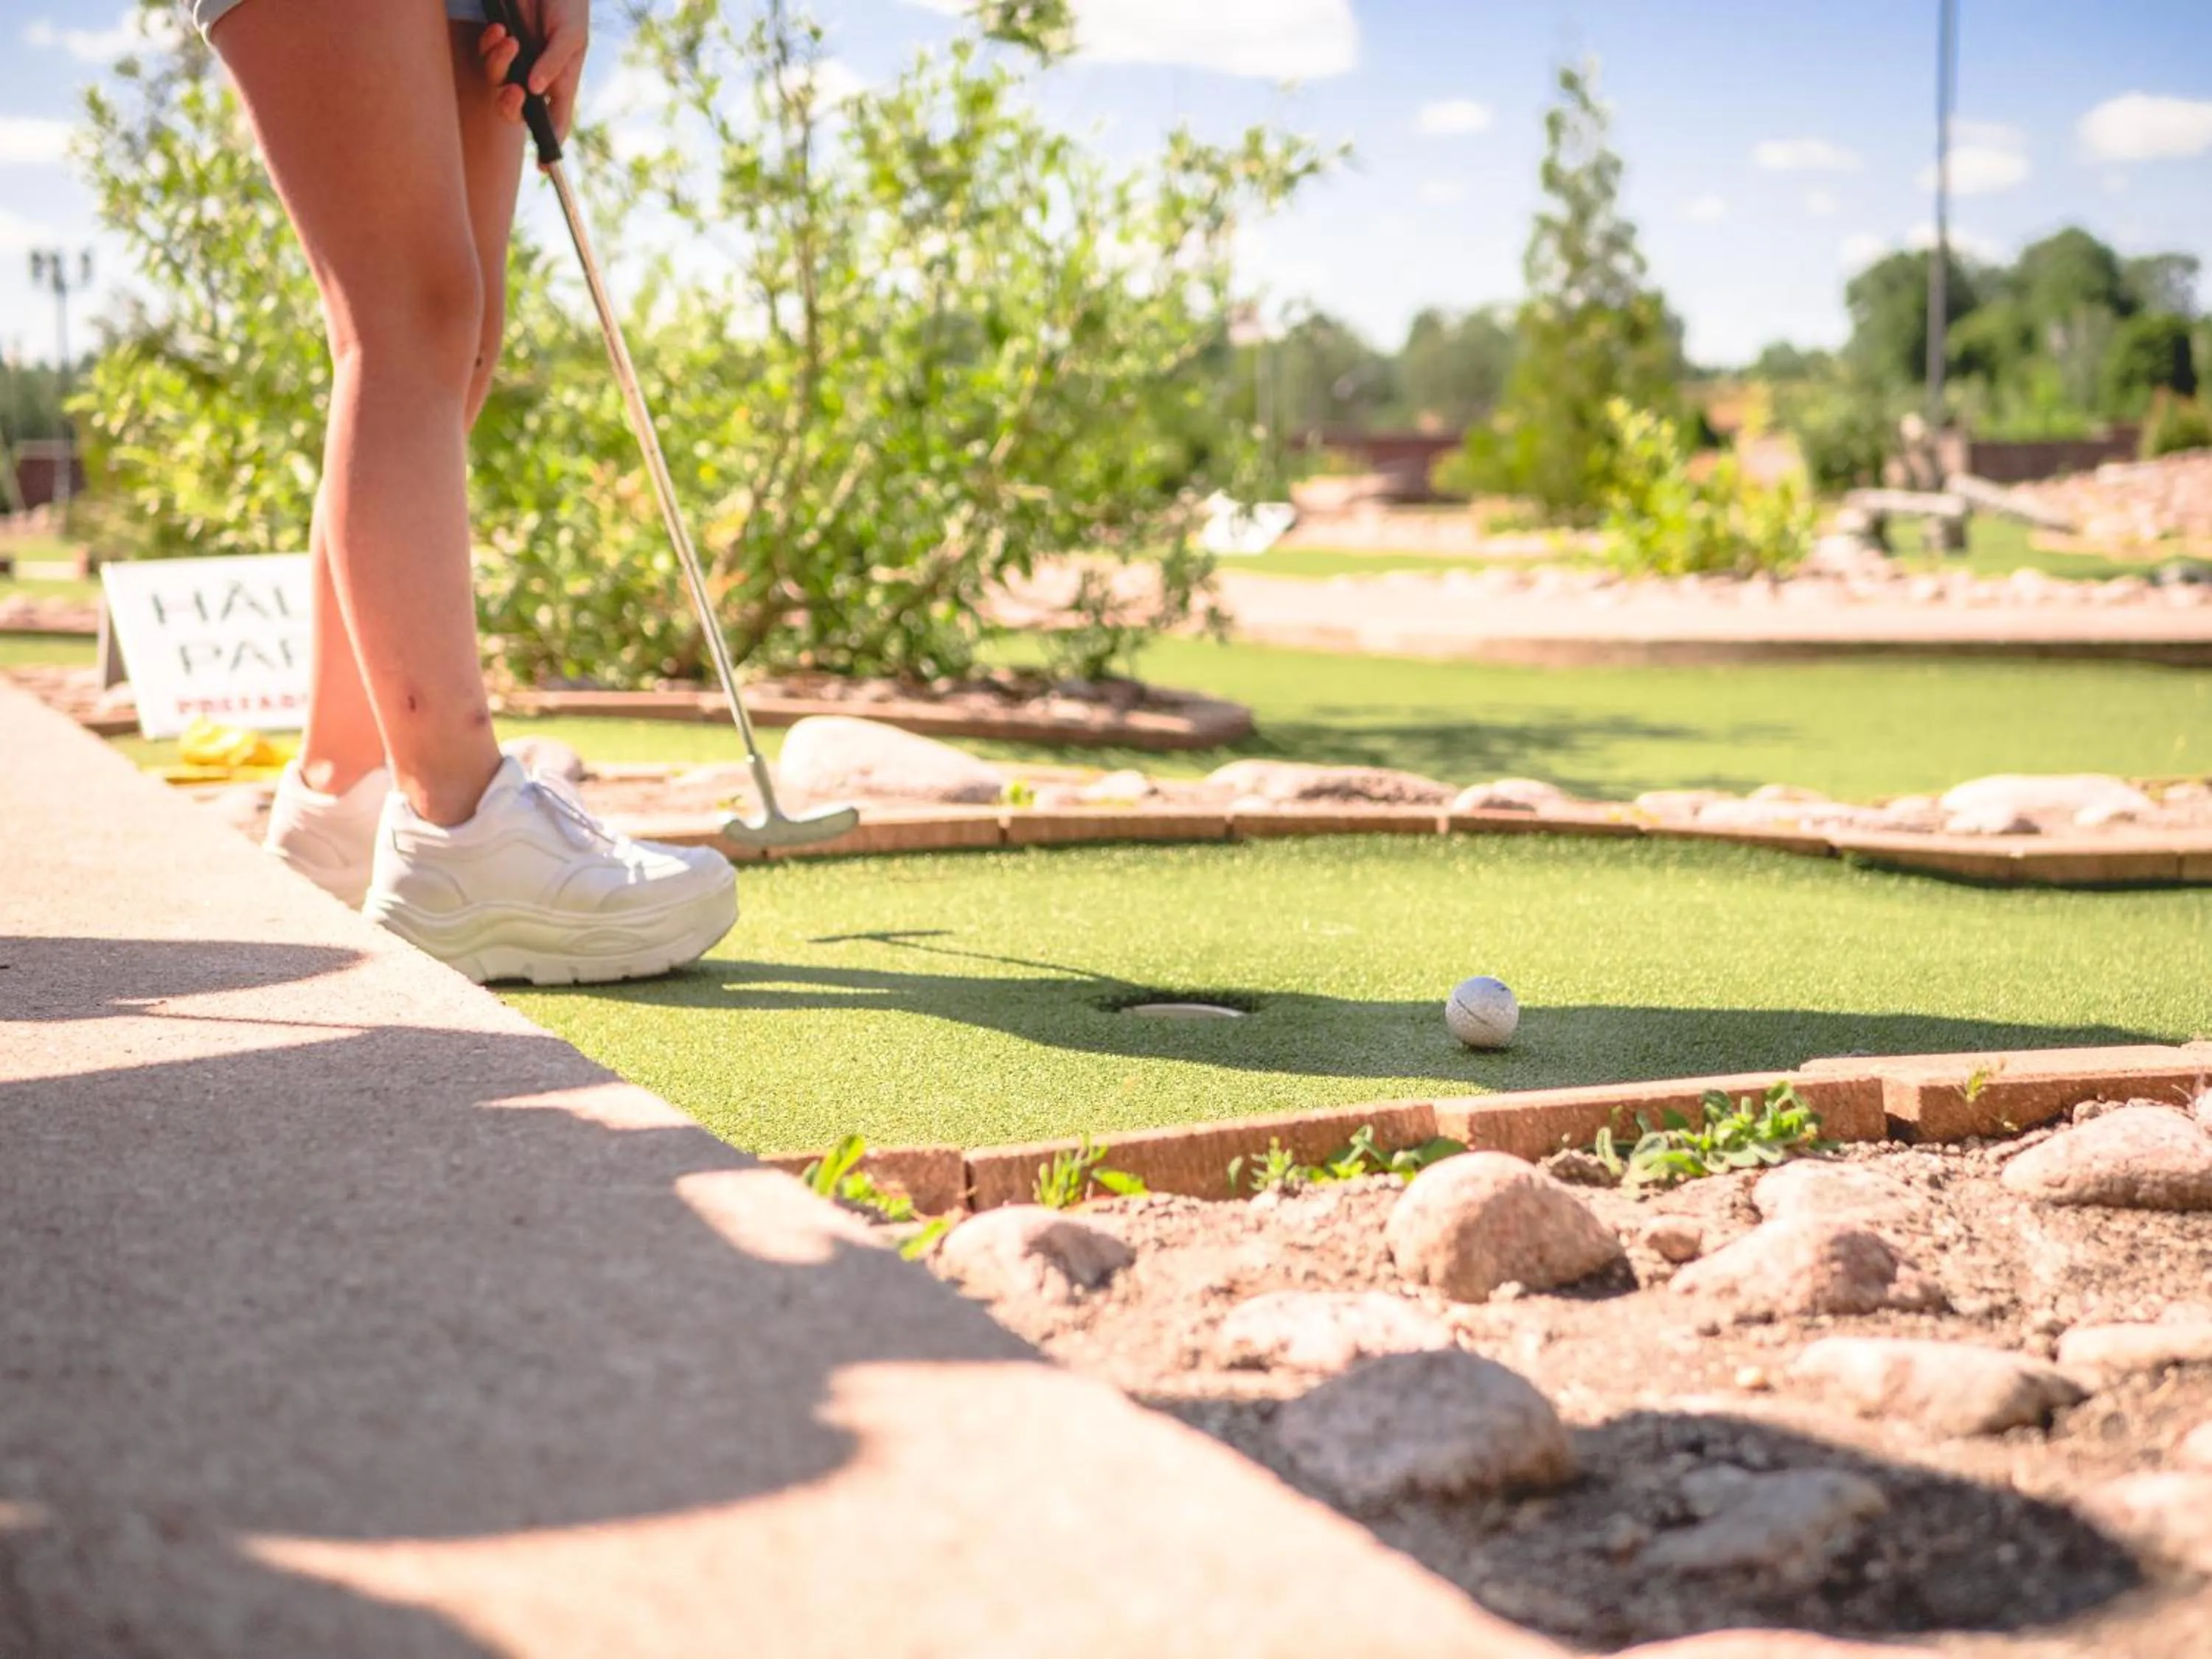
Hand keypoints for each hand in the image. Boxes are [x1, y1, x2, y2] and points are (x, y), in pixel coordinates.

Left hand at [478, 0, 589, 143]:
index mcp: (560, 83)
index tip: (543, 167)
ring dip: (499, 65)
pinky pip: (485, 53)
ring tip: (511, 41)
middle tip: (514, 91)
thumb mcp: (572, 36)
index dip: (549, 146)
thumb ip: (555, 64)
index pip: (554, 121)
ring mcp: (516, 61)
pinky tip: (500, 30)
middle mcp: (535, 78)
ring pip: (496, 81)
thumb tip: (535, 90)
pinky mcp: (498, 41)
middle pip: (515, 109)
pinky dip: (489, 44)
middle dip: (510, 105)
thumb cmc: (569, 7)